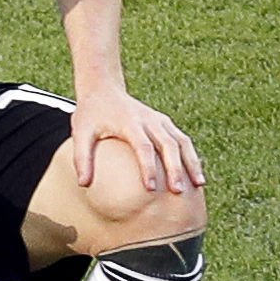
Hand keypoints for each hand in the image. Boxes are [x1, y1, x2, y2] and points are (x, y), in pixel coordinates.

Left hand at [68, 90, 204, 197]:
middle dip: (175, 168)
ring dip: (191, 162)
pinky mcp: (165, 123)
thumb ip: (81, 158)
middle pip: (168, 143)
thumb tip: (83, 184)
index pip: (142, 146)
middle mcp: (148, 120)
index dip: (147, 167)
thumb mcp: (80, 132)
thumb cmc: (91, 114)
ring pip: (181, 141)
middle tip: (178, 191)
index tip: (150, 188)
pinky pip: (183, 140)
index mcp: (129, 122)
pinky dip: (192, 156)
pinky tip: (196, 175)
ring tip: (199, 185)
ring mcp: (160, 120)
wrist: (103, 89)